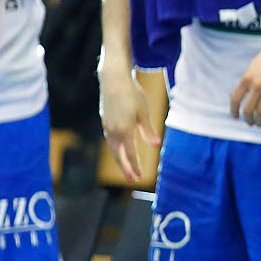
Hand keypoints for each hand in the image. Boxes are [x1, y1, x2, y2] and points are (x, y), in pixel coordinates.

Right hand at [100, 66, 153, 182]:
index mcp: (124, 130)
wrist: (113, 80)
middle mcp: (113, 131)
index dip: (135, 165)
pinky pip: (110, 140)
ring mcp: (107, 126)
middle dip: (126, 168)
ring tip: (127, 168)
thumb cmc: (132, 94)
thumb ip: (148, 130)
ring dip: (120, 159)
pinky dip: (115, 149)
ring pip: (112, 148)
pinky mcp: (105, 121)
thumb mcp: (144, 112)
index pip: (130, 153)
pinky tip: (120, 151)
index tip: (139, 176)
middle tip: (133, 179)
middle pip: (118, 155)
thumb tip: (155, 145)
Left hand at [228, 39, 260, 125]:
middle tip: (250, 123)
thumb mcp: (253, 67)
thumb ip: (245, 81)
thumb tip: (233, 96)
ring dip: (260, 120)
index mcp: (247, 78)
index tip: (236, 117)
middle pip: (248, 110)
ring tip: (260, 123)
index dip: (234, 111)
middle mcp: (257, 85)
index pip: (235, 99)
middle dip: (248, 119)